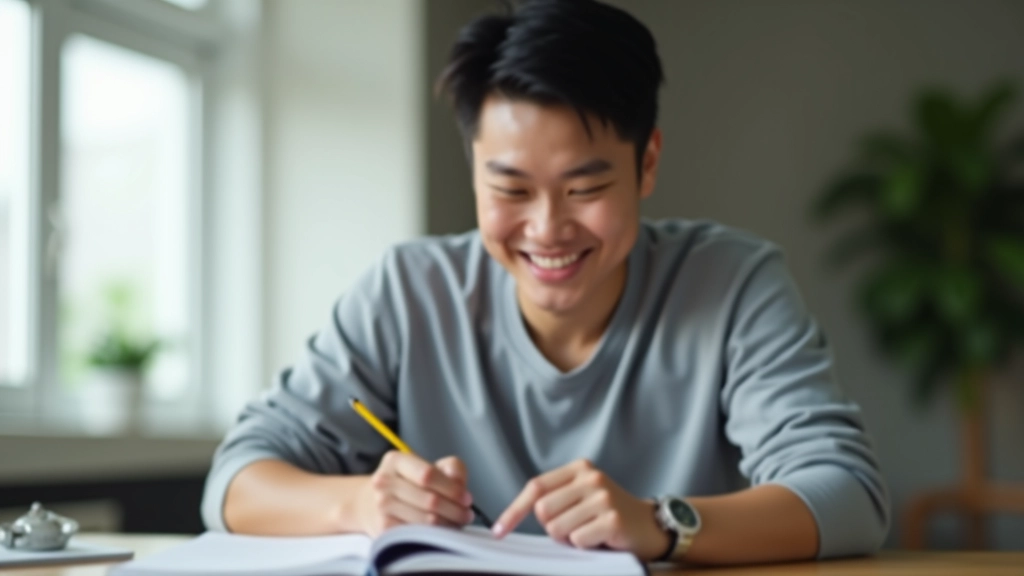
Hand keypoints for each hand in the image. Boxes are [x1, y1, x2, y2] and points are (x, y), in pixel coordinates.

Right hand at [355, 451, 474, 535]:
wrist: (371, 503)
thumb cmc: (409, 484)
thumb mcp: (428, 467)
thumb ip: (451, 469)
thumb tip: (460, 485)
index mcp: (395, 461)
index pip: (428, 474)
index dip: (452, 488)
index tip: (467, 498)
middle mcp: (383, 482)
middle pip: (430, 500)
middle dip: (455, 510)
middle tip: (467, 514)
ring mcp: (381, 506)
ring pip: (426, 520)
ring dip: (449, 524)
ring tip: (457, 522)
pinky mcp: (383, 529)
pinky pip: (418, 535)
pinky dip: (435, 535)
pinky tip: (441, 531)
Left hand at [492, 459, 669, 560]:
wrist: (651, 525)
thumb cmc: (609, 514)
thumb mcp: (582, 496)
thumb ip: (555, 498)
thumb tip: (510, 519)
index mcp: (579, 468)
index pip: (536, 487)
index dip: (514, 510)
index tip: (499, 530)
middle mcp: (591, 478)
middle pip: (543, 510)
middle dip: (552, 527)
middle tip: (575, 528)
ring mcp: (603, 497)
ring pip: (557, 529)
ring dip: (569, 538)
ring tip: (589, 532)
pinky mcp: (612, 519)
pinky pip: (578, 540)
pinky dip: (585, 545)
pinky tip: (600, 539)